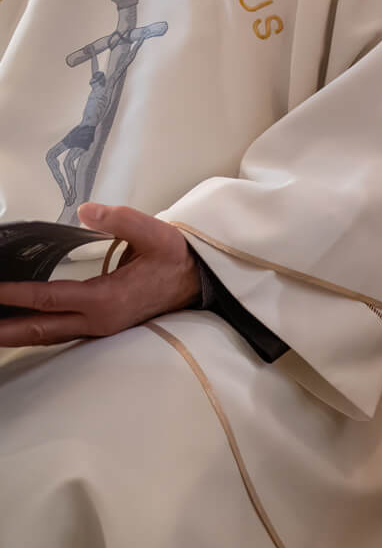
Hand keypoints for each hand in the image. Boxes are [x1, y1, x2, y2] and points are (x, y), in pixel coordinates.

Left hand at [0, 204, 201, 346]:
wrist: (198, 281)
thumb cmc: (175, 258)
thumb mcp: (157, 233)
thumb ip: (121, 220)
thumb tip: (85, 210)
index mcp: (106, 298)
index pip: (48, 298)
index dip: (14, 294)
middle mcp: (98, 321)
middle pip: (39, 330)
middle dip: (4, 328)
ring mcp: (98, 329)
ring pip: (47, 337)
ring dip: (15, 334)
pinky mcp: (100, 329)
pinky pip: (58, 334)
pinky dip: (34, 331)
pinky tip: (19, 326)